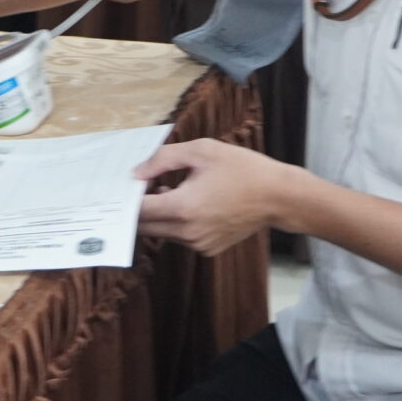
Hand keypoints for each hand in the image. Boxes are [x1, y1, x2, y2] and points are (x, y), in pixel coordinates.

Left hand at [134, 139, 306, 254]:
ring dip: (158, 214)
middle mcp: (187, 233)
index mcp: (182, 208)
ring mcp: (198, 244)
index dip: (126, 198)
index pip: (138, 211)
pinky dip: (176, 223)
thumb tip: (136, 173)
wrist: (278, 197)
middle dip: (138, 208)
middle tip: (139, 186)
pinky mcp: (208, 249)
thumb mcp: (202, 151)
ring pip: (162, 233)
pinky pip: (180, 238)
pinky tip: (189, 203)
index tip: (123, 185)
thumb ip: (163, 159)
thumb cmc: (242, 168)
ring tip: (168, 189)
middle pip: (145, 227)